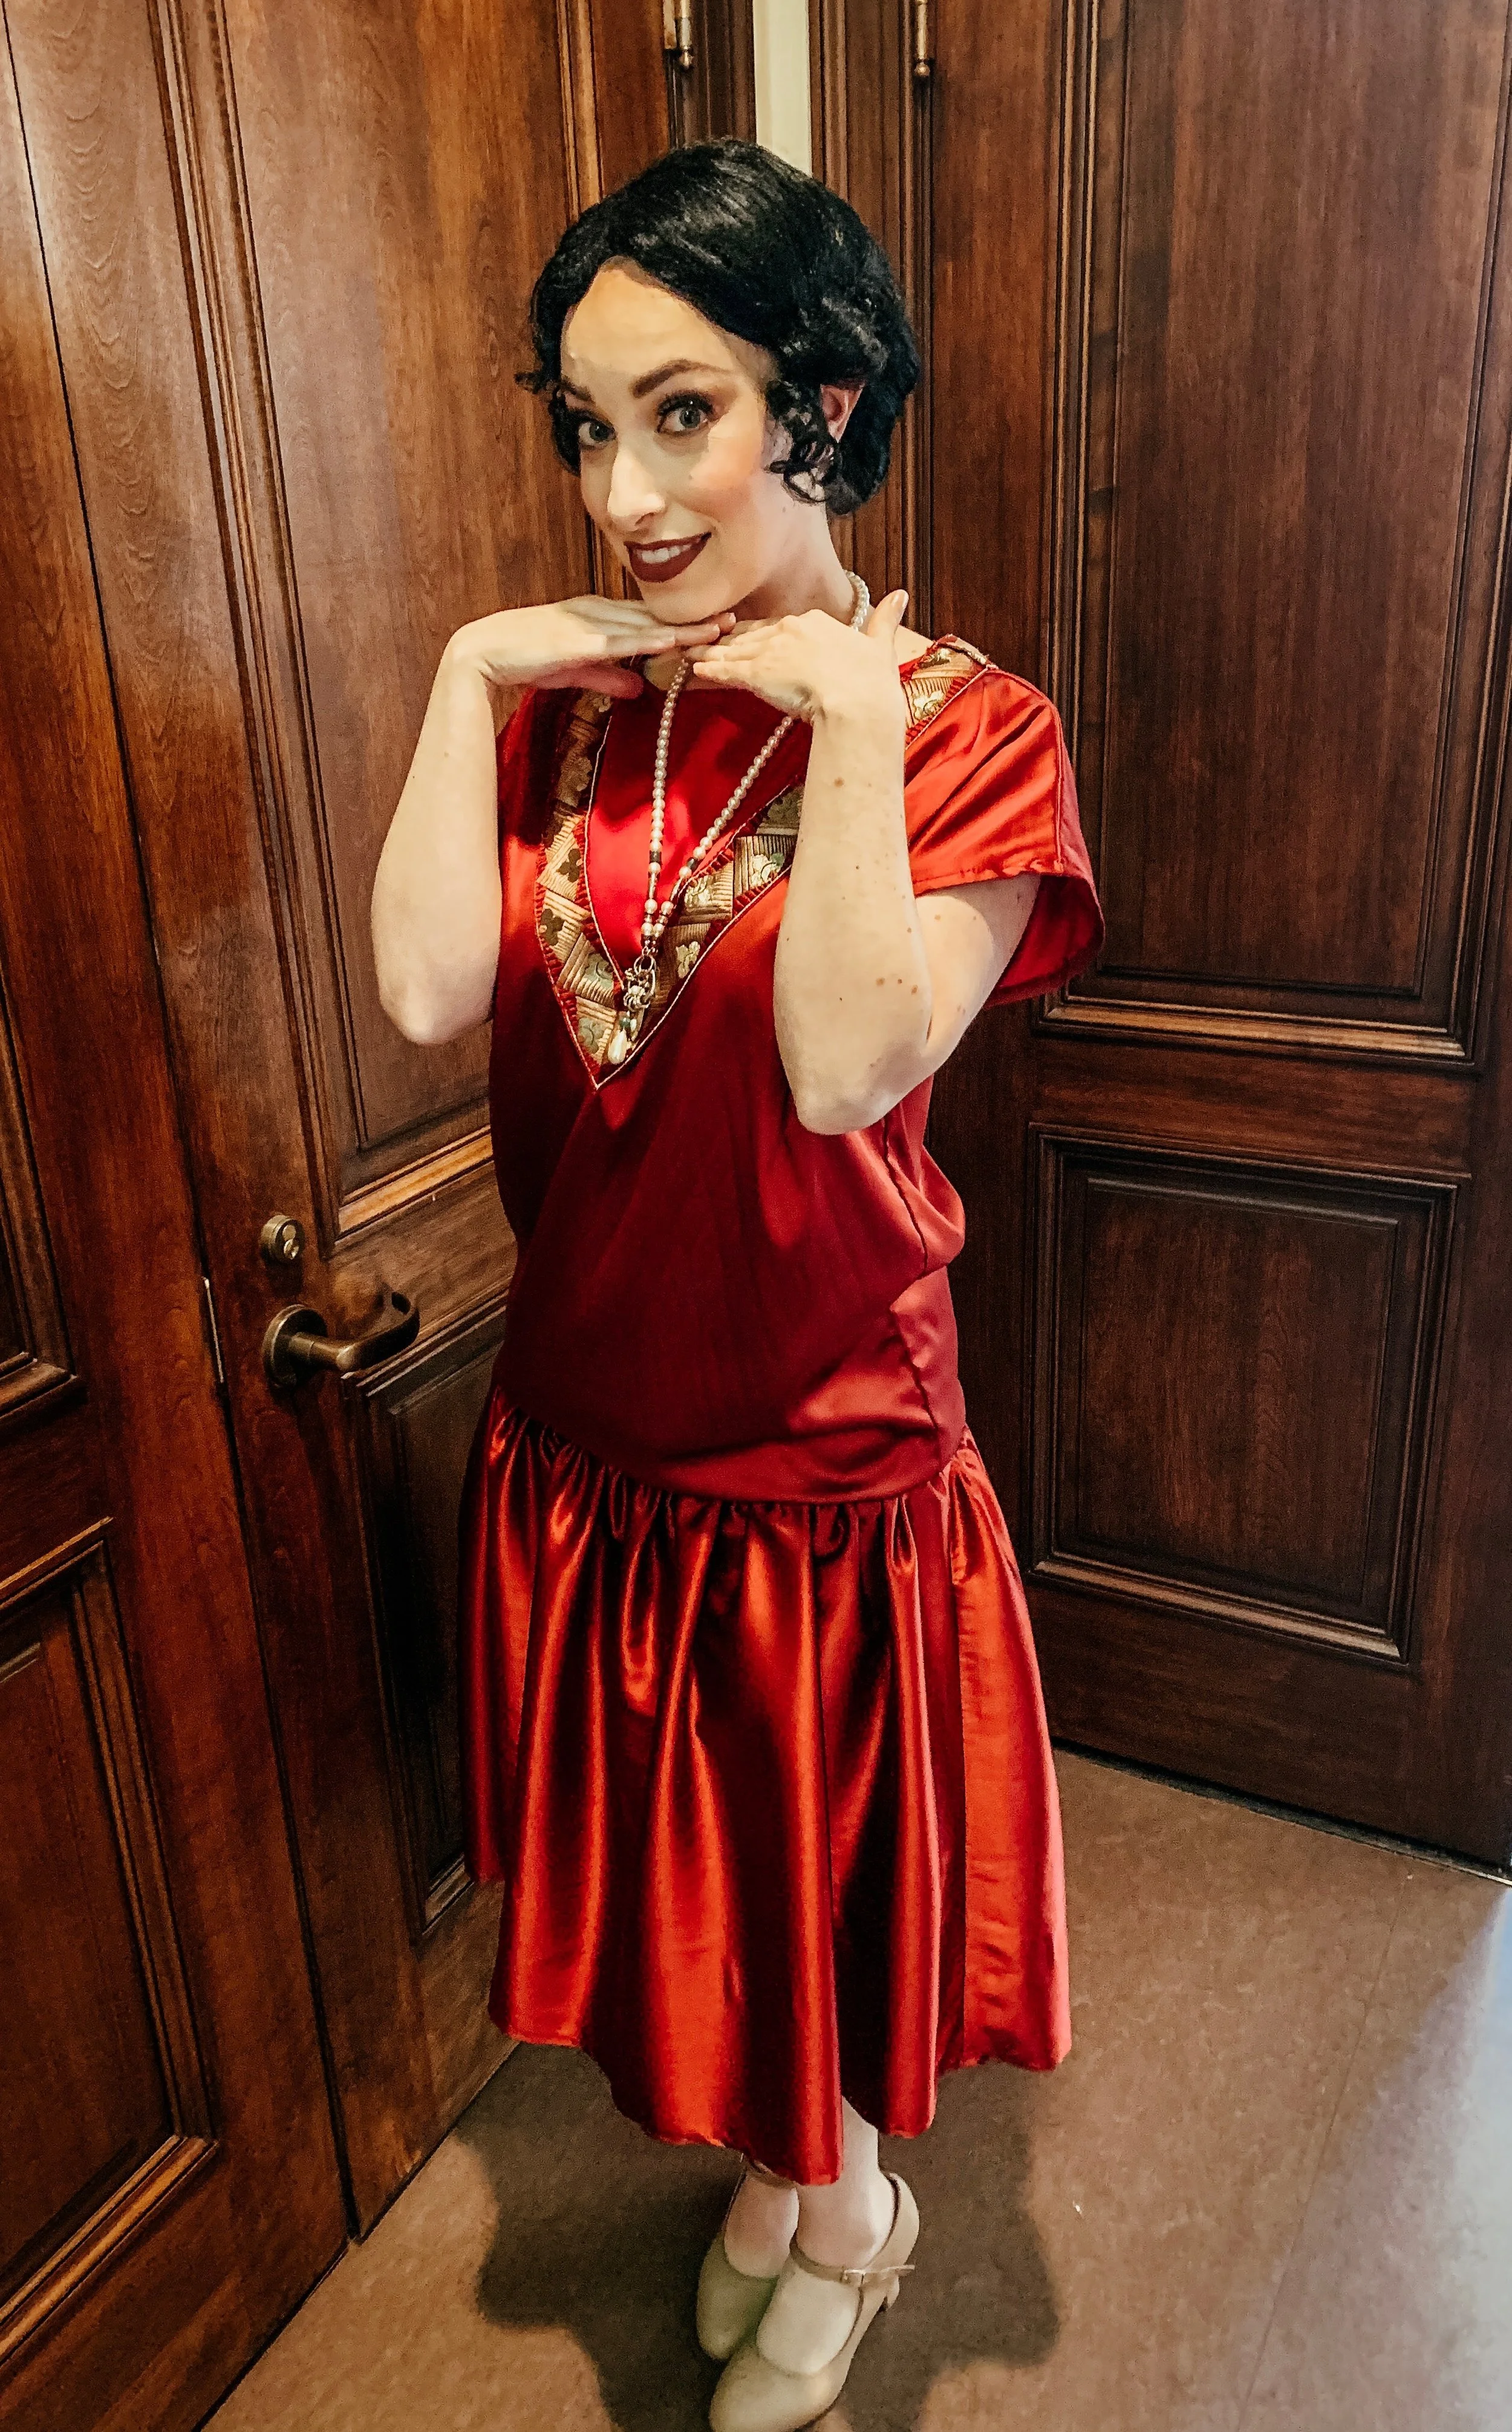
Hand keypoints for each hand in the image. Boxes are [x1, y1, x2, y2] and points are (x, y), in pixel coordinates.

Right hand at [445, 596, 736, 700]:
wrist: (483, 652)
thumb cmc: (527, 659)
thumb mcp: (578, 671)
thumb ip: (610, 677)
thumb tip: (641, 687)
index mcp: (601, 617)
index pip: (652, 619)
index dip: (686, 623)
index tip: (719, 626)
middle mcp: (600, 612)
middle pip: (658, 617)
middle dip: (697, 620)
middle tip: (737, 622)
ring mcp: (589, 622)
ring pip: (646, 625)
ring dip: (683, 628)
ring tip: (718, 631)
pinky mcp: (578, 639)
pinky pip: (621, 640)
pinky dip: (648, 640)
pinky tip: (672, 641)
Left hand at [687, 589, 910, 721]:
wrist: (857, 703)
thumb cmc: (871, 682)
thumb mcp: (879, 647)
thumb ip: (884, 622)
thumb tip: (901, 596)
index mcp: (816, 622)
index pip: (781, 627)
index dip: (766, 636)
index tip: (754, 641)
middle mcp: (789, 629)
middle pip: (754, 636)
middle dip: (733, 642)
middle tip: (712, 644)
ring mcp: (770, 650)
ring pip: (736, 651)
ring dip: (714, 654)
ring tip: (693, 655)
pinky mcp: (755, 673)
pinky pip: (726, 670)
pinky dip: (710, 669)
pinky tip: (696, 671)